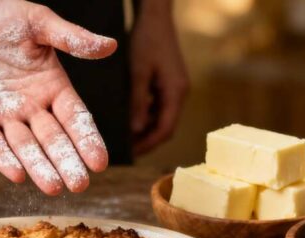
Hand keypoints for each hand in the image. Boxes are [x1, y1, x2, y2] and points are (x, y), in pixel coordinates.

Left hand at [0, 0, 116, 194]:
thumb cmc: (0, 14)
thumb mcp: (39, 23)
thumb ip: (71, 38)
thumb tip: (110, 45)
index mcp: (52, 86)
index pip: (75, 118)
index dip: (87, 140)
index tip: (100, 163)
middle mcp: (32, 105)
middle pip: (53, 139)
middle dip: (66, 162)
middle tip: (79, 185)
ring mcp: (4, 114)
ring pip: (25, 146)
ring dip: (39, 167)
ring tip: (53, 187)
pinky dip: (3, 157)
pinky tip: (17, 174)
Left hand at [130, 0, 189, 155]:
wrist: (155, 15)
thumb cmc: (147, 39)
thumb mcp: (138, 71)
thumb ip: (137, 101)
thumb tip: (135, 129)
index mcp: (176, 92)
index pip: (166, 129)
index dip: (148, 144)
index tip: (131, 154)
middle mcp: (179, 92)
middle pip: (165, 127)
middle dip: (146, 140)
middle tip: (125, 150)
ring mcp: (175, 87)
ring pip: (161, 117)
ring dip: (145, 128)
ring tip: (124, 138)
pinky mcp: (168, 82)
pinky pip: (158, 105)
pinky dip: (145, 114)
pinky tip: (129, 117)